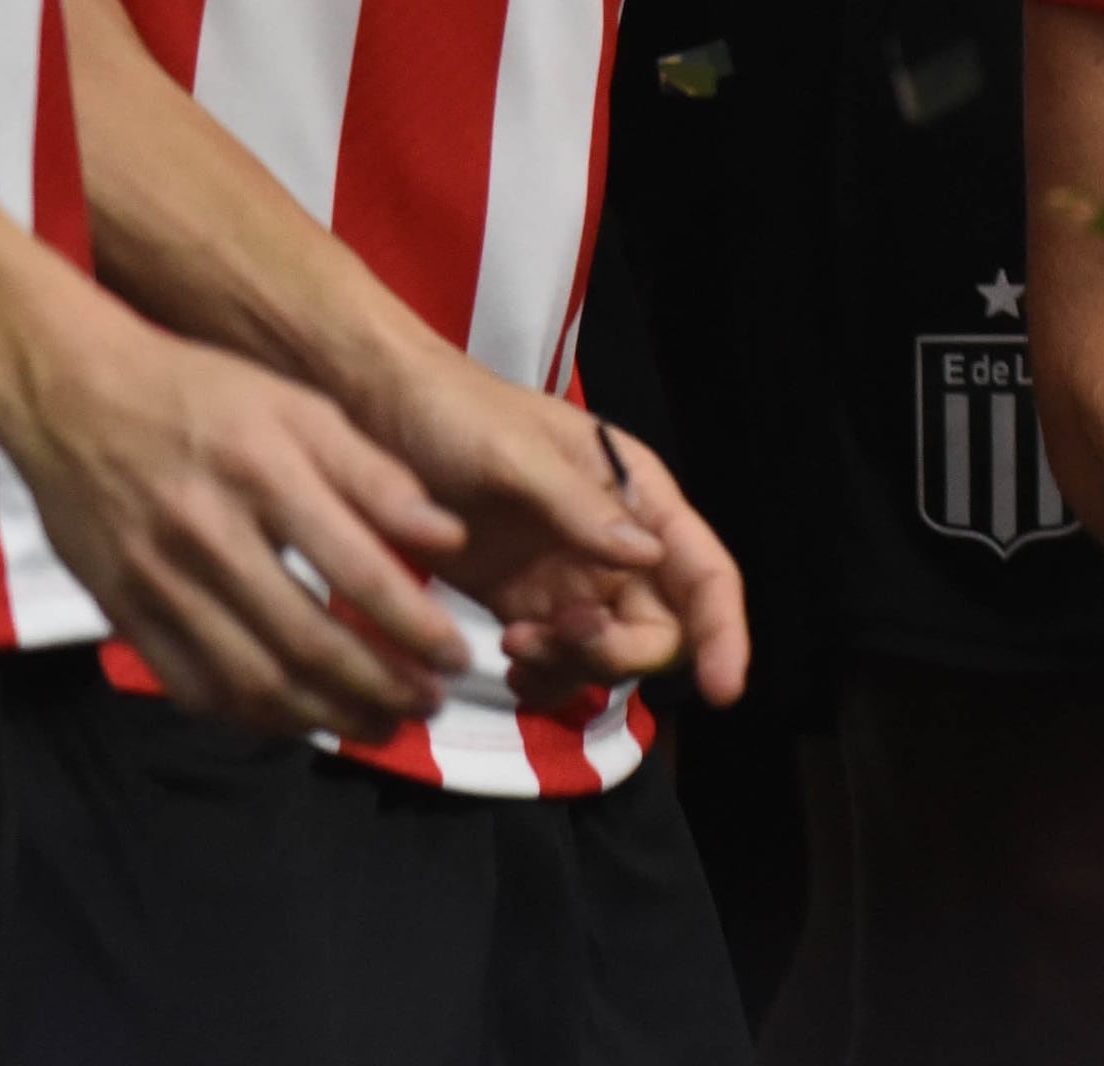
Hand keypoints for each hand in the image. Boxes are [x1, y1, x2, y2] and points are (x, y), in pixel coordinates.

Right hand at [1, 293, 473, 742]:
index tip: (457, 656)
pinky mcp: (121, 612)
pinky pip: (192, 686)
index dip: (415, 628)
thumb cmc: (200, 392)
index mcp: (263, 472)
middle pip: (306, 641)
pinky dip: (251, 717)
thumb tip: (449, 538)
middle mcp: (208, 534)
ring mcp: (157, 581)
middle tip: (429, 705)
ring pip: (250, 679)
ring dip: (324, 716)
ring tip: (380, 726)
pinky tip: (298, 720)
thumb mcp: (299, 406)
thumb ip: (374, 474)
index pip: (357, 571)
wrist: (70, 393)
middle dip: (379, 688)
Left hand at [359, 349, 748, 712]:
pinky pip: (556, 661)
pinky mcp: (522, 601)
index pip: (704, 570)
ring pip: (608, 653)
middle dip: (621, 652)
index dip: (725, 631)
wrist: (378, 414)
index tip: (721, 690)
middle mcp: (614, 540)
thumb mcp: (515, 454)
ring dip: (573, 668)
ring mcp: (569, 575)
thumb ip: (579, 505)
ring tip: (512, 646)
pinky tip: (507, 667)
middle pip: (661, 626)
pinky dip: (543, 680)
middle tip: (558, 639)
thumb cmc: (454, 412)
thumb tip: (648, 557)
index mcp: (635, 491)